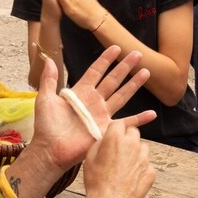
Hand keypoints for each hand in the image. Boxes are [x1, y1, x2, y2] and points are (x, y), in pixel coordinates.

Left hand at [31, 46, 155, 170]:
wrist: (50, 149)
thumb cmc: (46, 126)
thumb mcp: (45, 99)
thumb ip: (48, 79)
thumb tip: (49, 59)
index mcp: (80, 92)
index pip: (96, 71)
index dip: (105, 60)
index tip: (115, 48)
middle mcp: (94, 101)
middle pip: (113, 80)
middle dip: (125, 67)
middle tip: (137, 54)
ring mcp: (102, 115)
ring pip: (122, 96)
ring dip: (134, 85)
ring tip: (146, 72)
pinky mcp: (106, 129)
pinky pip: (126, 123)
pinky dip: (139, 119)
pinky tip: (152, 114)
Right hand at [82, 119, 155, 197]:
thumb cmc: (96, 181)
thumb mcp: (89, 158)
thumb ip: (99, 143)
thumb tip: (105, 139)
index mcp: (115, 138)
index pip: (119, 124)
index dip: (115, 130)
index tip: (113, 135)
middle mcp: (132, 144)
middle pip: (133, 132)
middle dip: (127, 138)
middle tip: (118, 150)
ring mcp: (144, 157)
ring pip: (142, 147)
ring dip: (135, 152)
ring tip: (124, 166)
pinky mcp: (151, 170)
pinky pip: (147, 164)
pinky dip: (141, 168)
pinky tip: (131, 178)